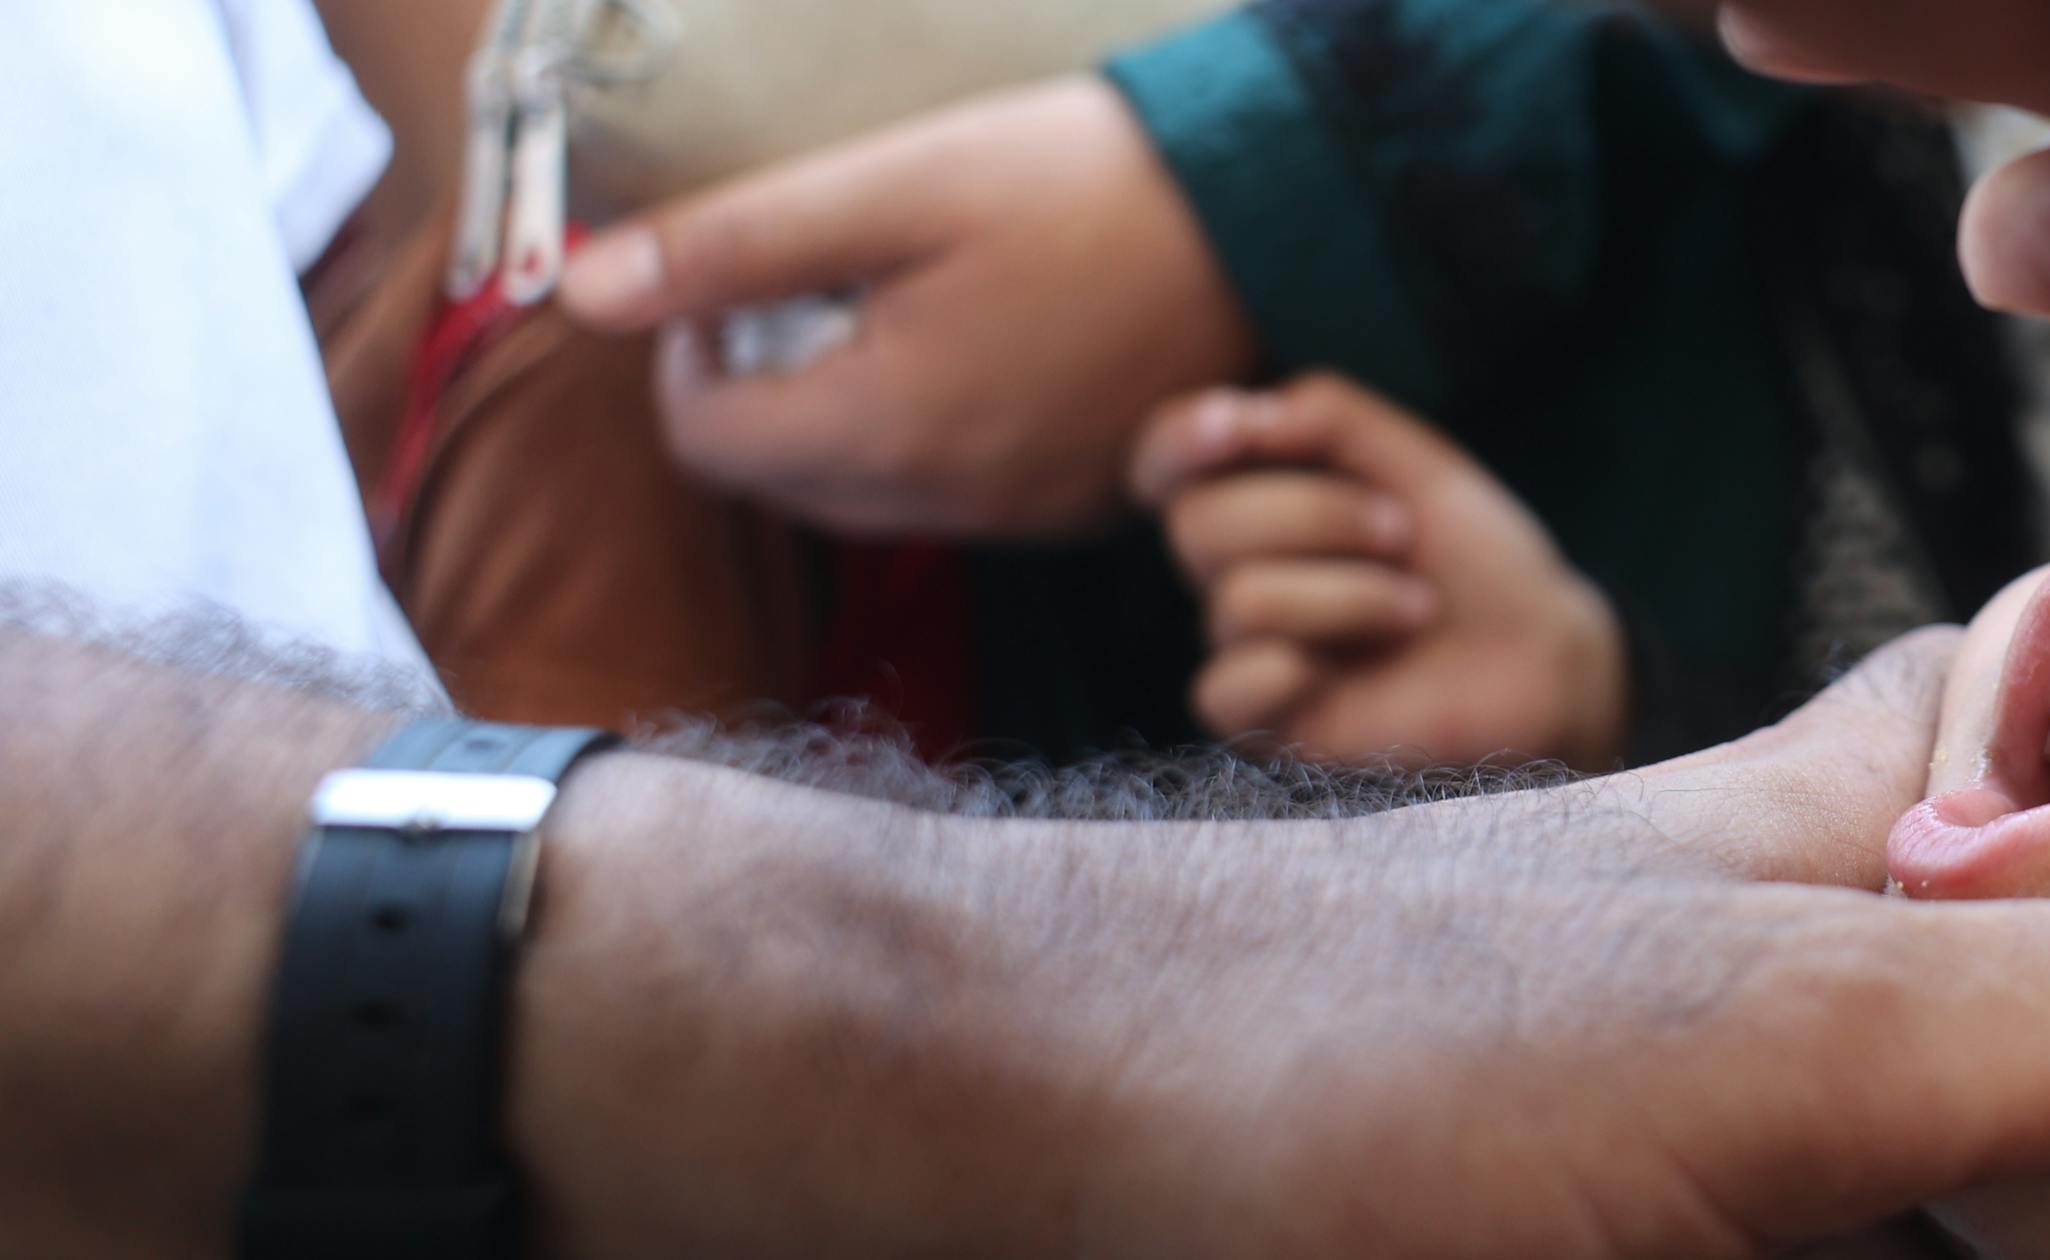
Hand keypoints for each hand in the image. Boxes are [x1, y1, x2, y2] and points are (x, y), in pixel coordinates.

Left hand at [507, 630, 2049, 1257]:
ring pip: (1926, 1168)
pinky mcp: (1597, 1225)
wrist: (951, 1158)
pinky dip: (1914, 1227)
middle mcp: (1777, 986)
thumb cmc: (1344, 1052)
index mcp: (1848, 851)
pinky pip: (1811, 1217)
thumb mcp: (1780, 1037)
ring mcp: (1683, 1144)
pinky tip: (1963, 1248)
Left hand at [558, 77, 1251, 535]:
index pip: (707, 443)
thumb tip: (583, 294)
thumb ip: (732, 247)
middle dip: (760, 392)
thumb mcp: (893, 187)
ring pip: (868, 497)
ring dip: (841, 418)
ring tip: (894, 308)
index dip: (687, 354)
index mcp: (891, 427)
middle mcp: (956, 501)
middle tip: (808, 286)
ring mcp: (1027, 514)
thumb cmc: (1082, 184)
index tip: (733, 279)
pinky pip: (959, 498)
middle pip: (780, 484)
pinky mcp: (1084, 504)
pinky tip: (977, 344)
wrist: (1270, 215)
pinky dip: (931, 436)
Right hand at [1130, 374, 1627, 767]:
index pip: (1164, 463)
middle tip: (1401, 533)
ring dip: (1350, 593)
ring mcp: (1248, 648)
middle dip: (1314, 514)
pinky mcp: (1266, 722)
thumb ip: (1327, 413)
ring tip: (1417, 607)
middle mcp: (1239, 572)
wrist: (1538, 652)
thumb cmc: (1472, 557)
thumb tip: (1247, 414)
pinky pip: (1221, 689)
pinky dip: (1284, 668)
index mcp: (1260, 500)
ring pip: (1239, 599)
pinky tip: (1338, 671)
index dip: (1177, 440)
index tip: (1238, 426)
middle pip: (1199, 523)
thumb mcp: (1411, 458)